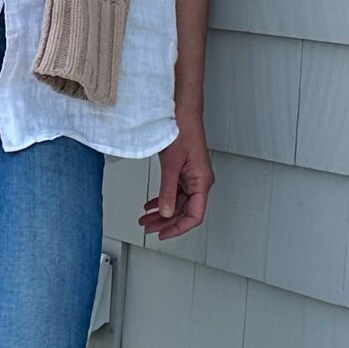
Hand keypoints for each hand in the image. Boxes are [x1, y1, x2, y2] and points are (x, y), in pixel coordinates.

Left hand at [139, 118, 210, 242]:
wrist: (182, 113)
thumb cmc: (183, 131)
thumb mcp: (171, 165)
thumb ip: (168, 191)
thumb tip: (166, 212)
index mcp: (202, 182)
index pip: (194, 215)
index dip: (178, 228)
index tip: (163, 234)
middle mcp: (199, 182)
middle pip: (184, 212)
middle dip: (165, 222)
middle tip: (149, 229)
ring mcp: (192, 177)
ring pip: (178, 203)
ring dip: (162, 213)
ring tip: (146, 220)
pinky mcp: (184, 172)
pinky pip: (174, 192)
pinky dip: (162, 200)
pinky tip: (151, 205)